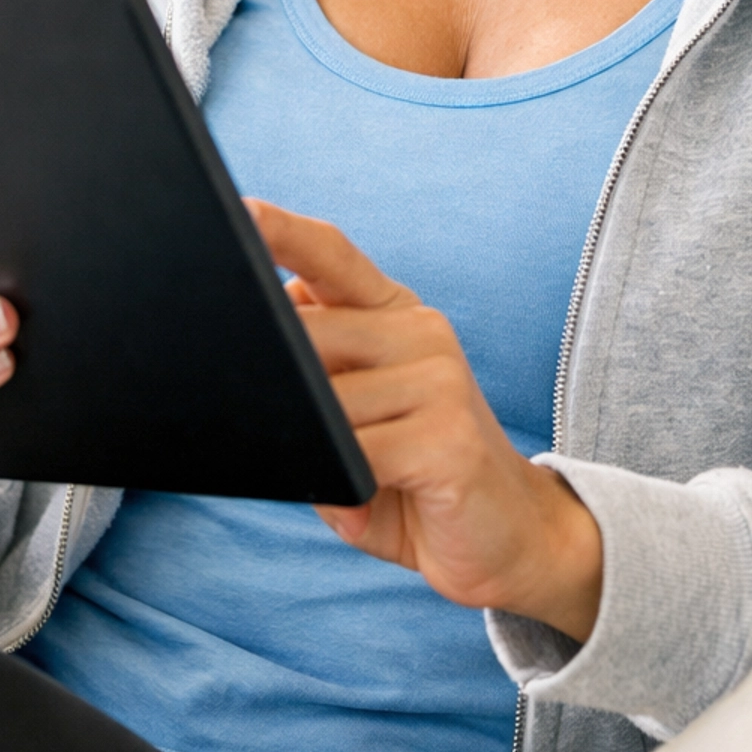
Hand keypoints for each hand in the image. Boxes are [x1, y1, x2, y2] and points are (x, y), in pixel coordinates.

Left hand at [249, 200, 602, 643]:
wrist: (512, 539)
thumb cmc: (414, 479)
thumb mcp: (353, 423)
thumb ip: (309, 388)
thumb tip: (248, 372)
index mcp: (395, 315)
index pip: (331, 255)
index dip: (282, 233)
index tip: (239, 212)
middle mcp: (421, 331)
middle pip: (309, 334)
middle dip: (275, 383)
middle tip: (268, 419)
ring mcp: (440, 379)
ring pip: (326, 403)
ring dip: (314, 449)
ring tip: (341, 477)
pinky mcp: (449, 436)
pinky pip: (357, 453)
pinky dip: (341, 484)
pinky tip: (362, 499)